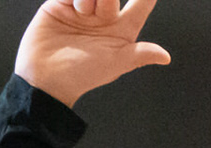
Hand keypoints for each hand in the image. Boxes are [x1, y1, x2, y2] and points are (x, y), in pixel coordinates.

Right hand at [15, 0, 170, 108]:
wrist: (44, 76)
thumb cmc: (82, 75)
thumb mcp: (114, 64)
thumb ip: (139, 55)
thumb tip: (166, 57)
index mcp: (124, 29)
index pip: (142, 4)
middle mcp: (106, 15)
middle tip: (101, 11)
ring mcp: (85, 7)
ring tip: (83, 13)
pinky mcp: (62, 1)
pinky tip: (73, 7)